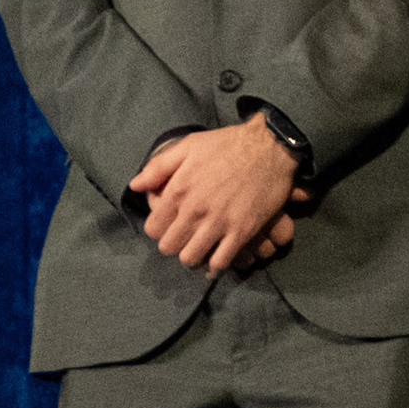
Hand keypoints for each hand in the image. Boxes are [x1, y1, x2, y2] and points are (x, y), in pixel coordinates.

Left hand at [127, 121, 300, 273]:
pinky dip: (215, 264)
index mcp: (179, 191)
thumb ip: (159, 166)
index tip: (170, 223)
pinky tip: (217, 256)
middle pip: (169, 247)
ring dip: (192, 254)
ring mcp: (220, 222)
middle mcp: (195, 210)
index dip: (159, 228)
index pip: (153, 229)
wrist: (272, 145)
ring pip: (190, 257)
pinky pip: (220, 261)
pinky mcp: (243, 230)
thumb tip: (135, 185)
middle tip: (185, 235)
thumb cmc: (229, 143)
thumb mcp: (190, 145)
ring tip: (200, 245)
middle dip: (174, 242)